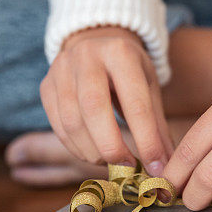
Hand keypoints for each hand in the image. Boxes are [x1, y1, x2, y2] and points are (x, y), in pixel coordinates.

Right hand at [40, 27, 173, 175]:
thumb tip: (165, 168)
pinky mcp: (46, 86)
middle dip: (112, 147)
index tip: (156, 168)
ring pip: (72, 121)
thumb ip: (158, 127)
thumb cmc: (128, 70)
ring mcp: (61, 70)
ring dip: (92, 151)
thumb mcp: (148, 87)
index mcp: (121, 53)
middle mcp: (87, 56)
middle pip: (94, 109)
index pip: (135, 104)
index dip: (147, 140)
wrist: (94, 42)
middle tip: (127, 168)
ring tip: (111, 162)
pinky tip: (93, 154)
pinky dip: (76, 148)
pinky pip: (58, 126)